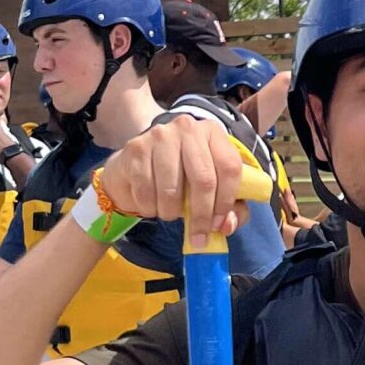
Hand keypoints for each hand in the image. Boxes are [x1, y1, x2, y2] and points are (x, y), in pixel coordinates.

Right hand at [101, 112, 247, 235]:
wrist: (135, 166)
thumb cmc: (180, 178)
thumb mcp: (212, 189)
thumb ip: (230, 208)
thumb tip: (227, 226)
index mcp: (213, 132)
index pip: (230, 167)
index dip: (226, 201)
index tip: (218, 224)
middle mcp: (188, 128)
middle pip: (204, 179)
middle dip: (202, 215)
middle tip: (198, 237)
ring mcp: (160, 135)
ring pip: (172, 189)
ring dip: (171, 213)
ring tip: (170, 214)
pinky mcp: (136, 148)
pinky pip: (146, 191)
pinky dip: (149, 208)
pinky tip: (151, 205)